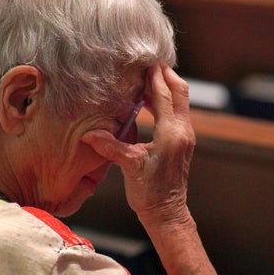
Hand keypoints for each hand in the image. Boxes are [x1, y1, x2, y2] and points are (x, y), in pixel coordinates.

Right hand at [81, 64, 193, 227]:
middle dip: (165, 75)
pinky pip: (176, 112)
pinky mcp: (181, 142)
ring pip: (180, 101)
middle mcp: (182, 132)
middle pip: (179, 92)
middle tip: (149, 61)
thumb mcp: (128, 167)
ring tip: (146, 76)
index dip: (154, 77)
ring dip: (165, 86)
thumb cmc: (150, 193)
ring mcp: (184, 136)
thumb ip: (110, 146)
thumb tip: (89, 134)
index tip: (145, 61)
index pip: (164, 96)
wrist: (167, 213)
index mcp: (171, 134)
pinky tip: (147, 100)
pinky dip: (165, 100)